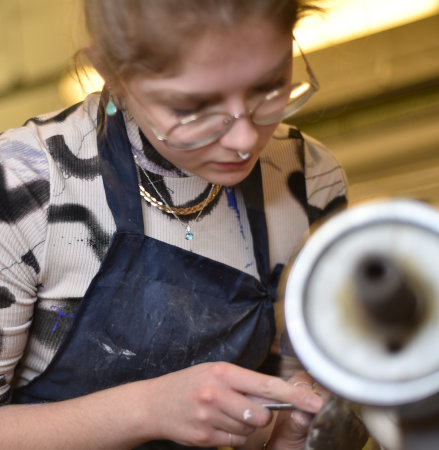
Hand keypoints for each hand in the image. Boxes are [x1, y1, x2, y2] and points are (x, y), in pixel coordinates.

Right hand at [139, 362, 323, 447]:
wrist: (153, 404)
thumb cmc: (187, 383)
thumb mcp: (214, 371)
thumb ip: (242, 381)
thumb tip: (272, 394)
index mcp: (223, 372)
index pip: (266, 385)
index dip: (294, 396)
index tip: (316, 403)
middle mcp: (217, 393)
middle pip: (261, 414)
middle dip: (259, 415)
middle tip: (242, 406)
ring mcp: (210, 417)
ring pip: (248, 430)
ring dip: (243, 425)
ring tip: (222, 413)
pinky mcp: (204, 437)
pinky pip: (232, 442)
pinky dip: (229, 435)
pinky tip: (213, 423)